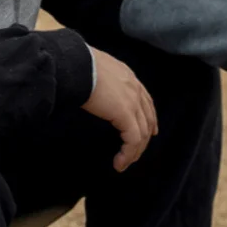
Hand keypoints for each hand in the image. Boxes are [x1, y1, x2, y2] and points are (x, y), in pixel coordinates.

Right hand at [82, 47, 157, 171]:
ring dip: (135, 151)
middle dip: (144, 139)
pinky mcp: (126, 114)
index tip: (152, 131)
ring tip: (125, 163)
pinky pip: (133, 139)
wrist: (75, 64)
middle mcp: (134, 87)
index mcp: (127, 76)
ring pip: (142, 132)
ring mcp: (133, 101)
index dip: (150, 118)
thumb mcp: (93, 70)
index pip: (146, 100)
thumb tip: (91, 89)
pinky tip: (120, 162)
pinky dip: (128, 153)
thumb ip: (100, 81)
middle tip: (136, 153)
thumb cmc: (76, 65)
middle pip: (147, 118)